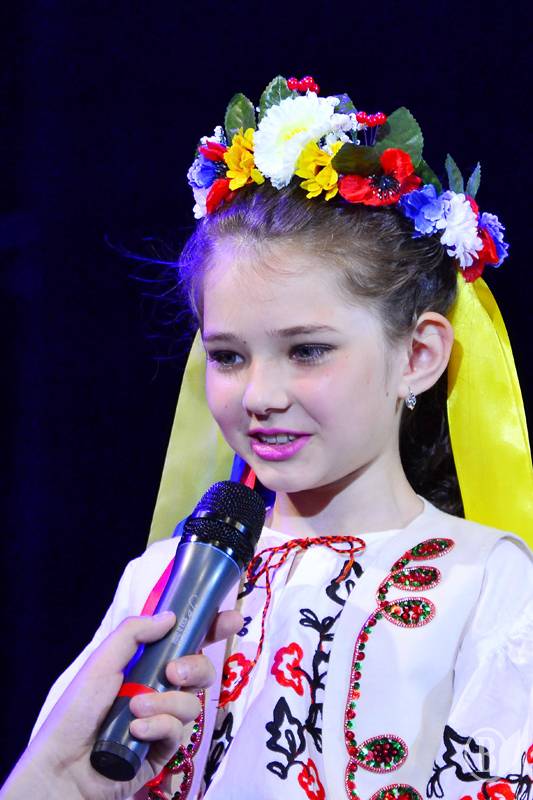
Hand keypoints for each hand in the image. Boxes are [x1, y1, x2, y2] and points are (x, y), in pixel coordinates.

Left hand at [0, 609, 241, 799]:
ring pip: (193, 702)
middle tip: (176, 672)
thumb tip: (171, 616)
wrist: (63, 766)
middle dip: (197, 667)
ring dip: (167, 703)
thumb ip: (135, 633)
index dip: (212, 628)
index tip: (232, 619)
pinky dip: (160, 727)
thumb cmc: (76, 710)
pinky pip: (178, 731)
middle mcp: (159, 687)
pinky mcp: (163, 749)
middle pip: (201, 670)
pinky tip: (138, 732)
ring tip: (136, 709)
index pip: (186, 640)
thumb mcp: (102, 662)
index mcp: (145, 662)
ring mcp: (163, 718)